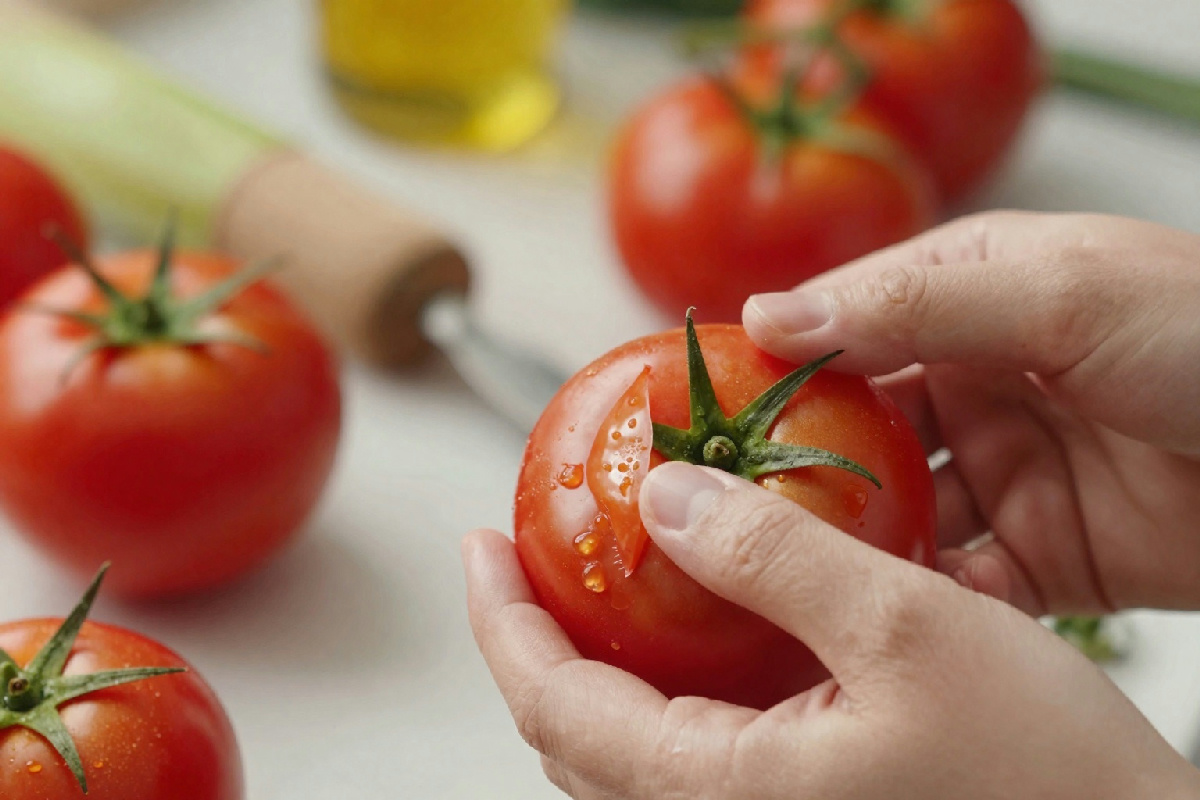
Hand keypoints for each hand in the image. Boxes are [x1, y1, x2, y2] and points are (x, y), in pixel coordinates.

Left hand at [464, 464, 1199, 798]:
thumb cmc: (1044, 775)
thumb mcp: (906, 629)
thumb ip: (777, 557)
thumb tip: (668, 500)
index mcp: (723, 792)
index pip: (552, 706)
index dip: (499, 619)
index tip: (479, 542)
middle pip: (574, 731)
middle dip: (534, 635)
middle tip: (525, 551)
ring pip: (631, 743)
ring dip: (597, 655)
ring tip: (595, 575)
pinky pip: (695, 746)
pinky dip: (669, 676)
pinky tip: (699, 619)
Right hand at [744, 211, 1199, 614]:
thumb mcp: (1060, 291)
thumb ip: (913, 302)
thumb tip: (771, 314)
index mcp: (972, 298)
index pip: (841, 328)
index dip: (770, 366)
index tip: (697, 409)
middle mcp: (977, 384)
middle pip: (852, 431)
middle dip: (792, 469)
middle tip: (720, 507)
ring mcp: (1005, 475)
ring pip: (894, 516)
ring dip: (845, 545)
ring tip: (776, 574)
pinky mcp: (1042, 560)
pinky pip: (959, 585)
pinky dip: (917, 603)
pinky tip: (871, 620)